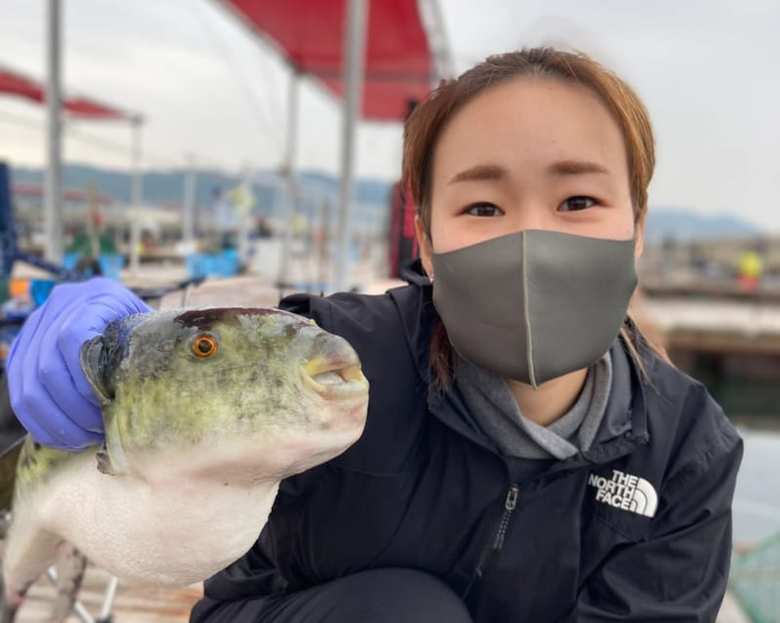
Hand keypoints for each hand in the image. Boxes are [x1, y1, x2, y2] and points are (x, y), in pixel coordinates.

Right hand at [6, 278, 150, 449]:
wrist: (130, 320)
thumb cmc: (150, 334)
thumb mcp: (155, 334)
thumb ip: (148, 351)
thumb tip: (161, 386)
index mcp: (97, 296)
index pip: (72, 338)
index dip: (85, 379)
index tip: (109, 404)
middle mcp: (60, 306)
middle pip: (47, 367)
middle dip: (74, 409)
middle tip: (100, 428)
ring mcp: (37, 328)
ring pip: (28, 387)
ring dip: (58, 421)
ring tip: (87, 437)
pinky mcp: (23, 352)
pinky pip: (20, 395)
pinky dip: (42, 423)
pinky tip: (68, 437)